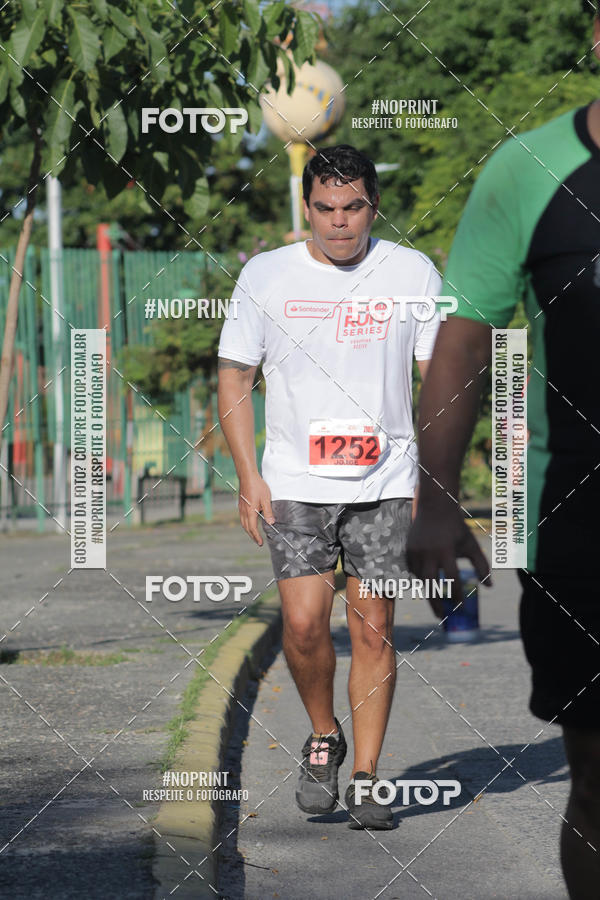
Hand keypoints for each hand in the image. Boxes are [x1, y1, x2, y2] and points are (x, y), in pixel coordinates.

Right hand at [238, 474, 274, 545]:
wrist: (247, 476)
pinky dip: (246, 523)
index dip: (256, 537)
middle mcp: (244, 511)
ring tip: (254, 534)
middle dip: (252, 536)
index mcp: (250, 512)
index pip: (253, 528)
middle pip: (246, 528)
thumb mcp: (266, 499)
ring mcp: (241, 508)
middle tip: (258, 541)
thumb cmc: (257, 486)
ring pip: (243, 523)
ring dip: (248, 530)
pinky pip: (242, 518)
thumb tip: (271, 523)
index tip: (260, 543)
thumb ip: (268, 512)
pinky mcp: (241, 504)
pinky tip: (250, 522)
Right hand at [407, 502, 490, 617]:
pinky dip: (420, 578)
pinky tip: (427, 582)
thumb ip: (482, 566)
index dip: (456, 595)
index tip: (460, 607)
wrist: (434, 507)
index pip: (452, 579)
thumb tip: (490, 587)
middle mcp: (428, 552)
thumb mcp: (472, 545)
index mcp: (446, 551)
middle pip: (430, 585)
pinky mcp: (408, 550)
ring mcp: (416, 551)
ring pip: (420, 579)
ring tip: (435, 604)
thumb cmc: (456, 528)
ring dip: (427, 591)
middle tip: (441, 617)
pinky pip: (413, 570)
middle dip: (436, 603)